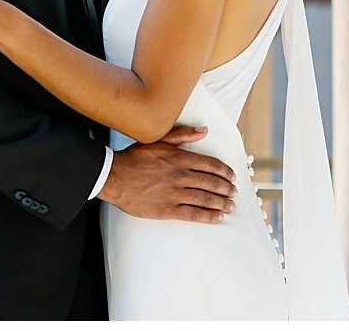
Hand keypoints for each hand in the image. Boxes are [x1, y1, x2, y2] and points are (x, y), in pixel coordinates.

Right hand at [97, 124, 237, 223]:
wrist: (114, 177)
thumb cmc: (134, 158)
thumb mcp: (159, 140)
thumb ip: (183, 135)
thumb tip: (203, 130)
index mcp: (180, 158)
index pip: (210, 165)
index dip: (224, 171)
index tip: (231, 176)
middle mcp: (180, 176)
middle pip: (211, 183)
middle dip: (226, 188)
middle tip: (233, 192)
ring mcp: (175, 193)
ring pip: (206, 199)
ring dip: (221, 203)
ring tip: (230, 205)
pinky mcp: (167, 209)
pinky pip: (193, 214)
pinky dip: (209, 216)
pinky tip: (218, 217)